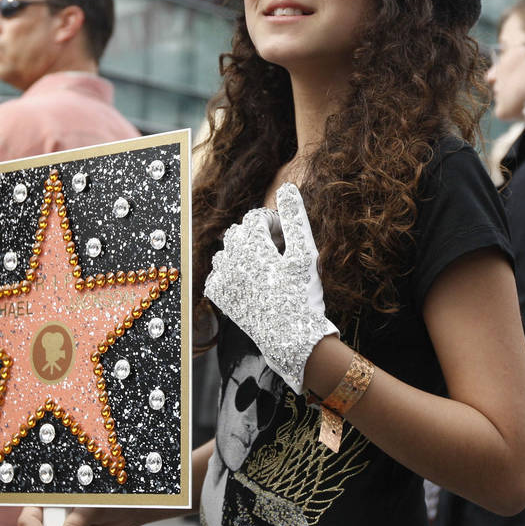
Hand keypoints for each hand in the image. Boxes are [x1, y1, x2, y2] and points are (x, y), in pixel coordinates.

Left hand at [204, 182, 338, 392]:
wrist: (291, 339)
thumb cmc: (303, 295)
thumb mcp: (305, 254)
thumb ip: (295, 217)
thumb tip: (288, 186)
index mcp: (252, 244)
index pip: (257, 217)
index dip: (276, 225)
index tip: (289, 241)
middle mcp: (230, 258)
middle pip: (240, 232)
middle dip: (259, 237)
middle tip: (281, 256)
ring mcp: (222, 278)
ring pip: (227, 250)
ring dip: (244, 253)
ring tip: (267, 270)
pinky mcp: (219, 295)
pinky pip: (218, 271)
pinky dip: (232, 272)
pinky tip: (251, 283)